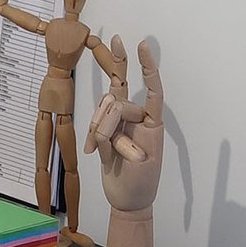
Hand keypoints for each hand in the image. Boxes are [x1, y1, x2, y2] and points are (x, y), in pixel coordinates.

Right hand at [89, 40, 163, 214]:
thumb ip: (122, 138)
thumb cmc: (141, 183)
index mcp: (152, 123)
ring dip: (100, 135)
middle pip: (116, 104)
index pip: (152, 90)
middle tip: (110, 154)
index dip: (148, 67)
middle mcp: (137, 118)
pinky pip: (95, 123)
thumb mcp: (138, 162)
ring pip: (102, 112)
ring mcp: (120, 123)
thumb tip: (107, 122)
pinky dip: (93, 137)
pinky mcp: (106, 130)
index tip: (142, 45)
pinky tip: (95, 155)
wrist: (128, 201)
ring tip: (106, 157)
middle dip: (107, 127)